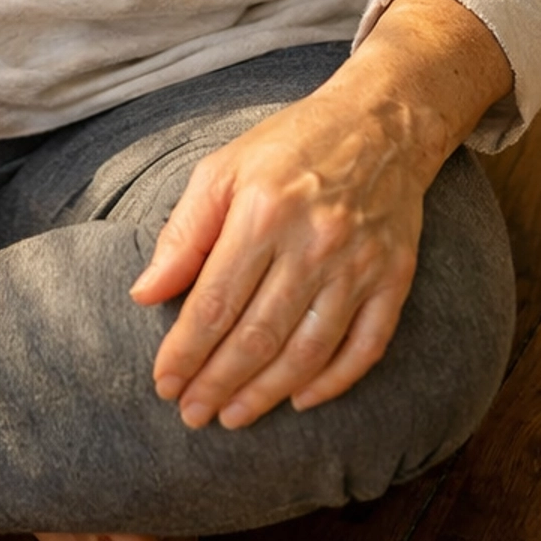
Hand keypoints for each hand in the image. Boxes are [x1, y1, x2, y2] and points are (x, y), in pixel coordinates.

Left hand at [129, 82, 425, 431]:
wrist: (380, 123)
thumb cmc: (290, 144)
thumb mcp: (222, 167)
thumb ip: (183, 233)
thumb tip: (145, 294)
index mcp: (263, 210)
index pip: (215, 302)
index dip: (185, 351)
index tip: (164, 382)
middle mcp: (314, 242)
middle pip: (258, 335)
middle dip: (218, 382)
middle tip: (192, 414)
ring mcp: (359, 264)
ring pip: (307, 351)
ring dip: (266, 393)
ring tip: (233, 416)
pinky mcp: (395, 277)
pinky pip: (365, 346)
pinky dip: (333, 382)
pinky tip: (300, 399)